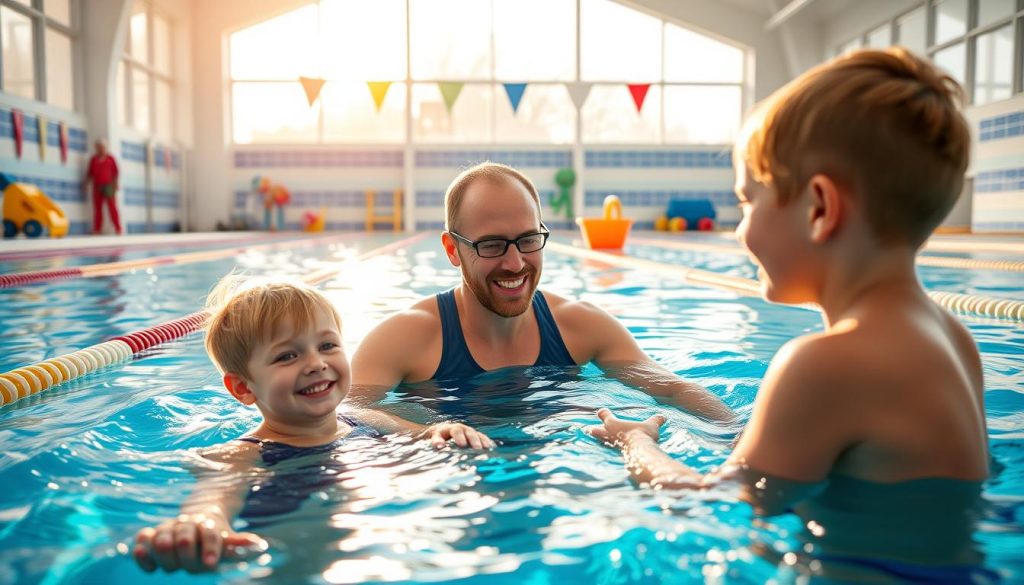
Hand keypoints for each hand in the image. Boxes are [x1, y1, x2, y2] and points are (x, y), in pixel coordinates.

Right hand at [132, 513, 266, 572]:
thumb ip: (240, 543)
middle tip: (187, 565)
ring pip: (162, 537)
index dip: (210, 549)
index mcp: (208, 526)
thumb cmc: (216, 536)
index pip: (210, 535)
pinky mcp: (151, 534)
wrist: (199, 517)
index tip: (210, 565)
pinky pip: (142, 539)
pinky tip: (149, 566)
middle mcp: (187, 524)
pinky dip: (142, 552)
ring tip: (170, 566)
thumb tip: (260, 545)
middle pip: (184, 537)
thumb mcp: (229, 540)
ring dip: (164, 553)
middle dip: (186, 554)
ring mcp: (168, 528)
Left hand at [419, 422, 494, 449]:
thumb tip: (439, 445)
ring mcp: (471, 432)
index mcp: (453, 428)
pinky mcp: (476, 437)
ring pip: (479, 435)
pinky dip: (488, 442)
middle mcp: (464, 429)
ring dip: (483, 441)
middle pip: (470, 433)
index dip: (459, 437)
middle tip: (477, 448)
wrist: (444, 432)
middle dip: (474, 440)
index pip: (457, 431)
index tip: (462, 444)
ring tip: (488, 448)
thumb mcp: (436, 437)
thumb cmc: (439, 437)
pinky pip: (484, 438)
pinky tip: (493, 448)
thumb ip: (437, 441)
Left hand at [587, 408, 665, 447]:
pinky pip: (608, 452)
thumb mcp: (652, 426)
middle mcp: (608, 434)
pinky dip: (608, 452)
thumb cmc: (643, 435)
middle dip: (594, 430)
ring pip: (599, 441)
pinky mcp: (613, 456)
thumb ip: (656, 421)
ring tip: (599, 441)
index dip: (604, 413)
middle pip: (595, 430)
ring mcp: (609, 445)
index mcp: (613, 423)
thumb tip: (663, 417)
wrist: (639, 451)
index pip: (604, 414)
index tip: (603, 412)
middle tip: (593, 429)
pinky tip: (611, 454)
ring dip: (599, 440)